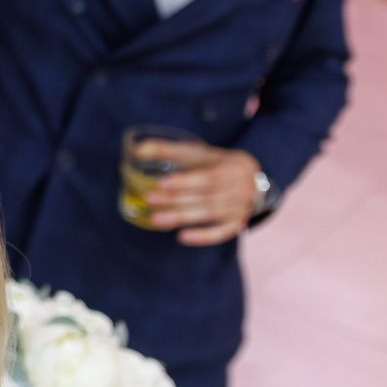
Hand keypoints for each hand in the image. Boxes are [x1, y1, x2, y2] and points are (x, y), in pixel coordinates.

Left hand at [141, 146, 263, 245]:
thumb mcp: (196, 153)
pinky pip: (221, 233)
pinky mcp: (237, 224)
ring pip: (210, 214)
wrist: (250, 178)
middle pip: (205, 197)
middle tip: (149, 200)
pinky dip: (202, 236)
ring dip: (182, 217)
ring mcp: (241, 208)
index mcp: (232, 168)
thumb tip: (137, 150)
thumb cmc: (214, 164)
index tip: (160, 183)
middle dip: (175, 199)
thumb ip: (167, 150)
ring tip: (155, 220)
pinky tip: (181, 237)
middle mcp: (241, 189)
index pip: (207, 177)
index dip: (184, 181)